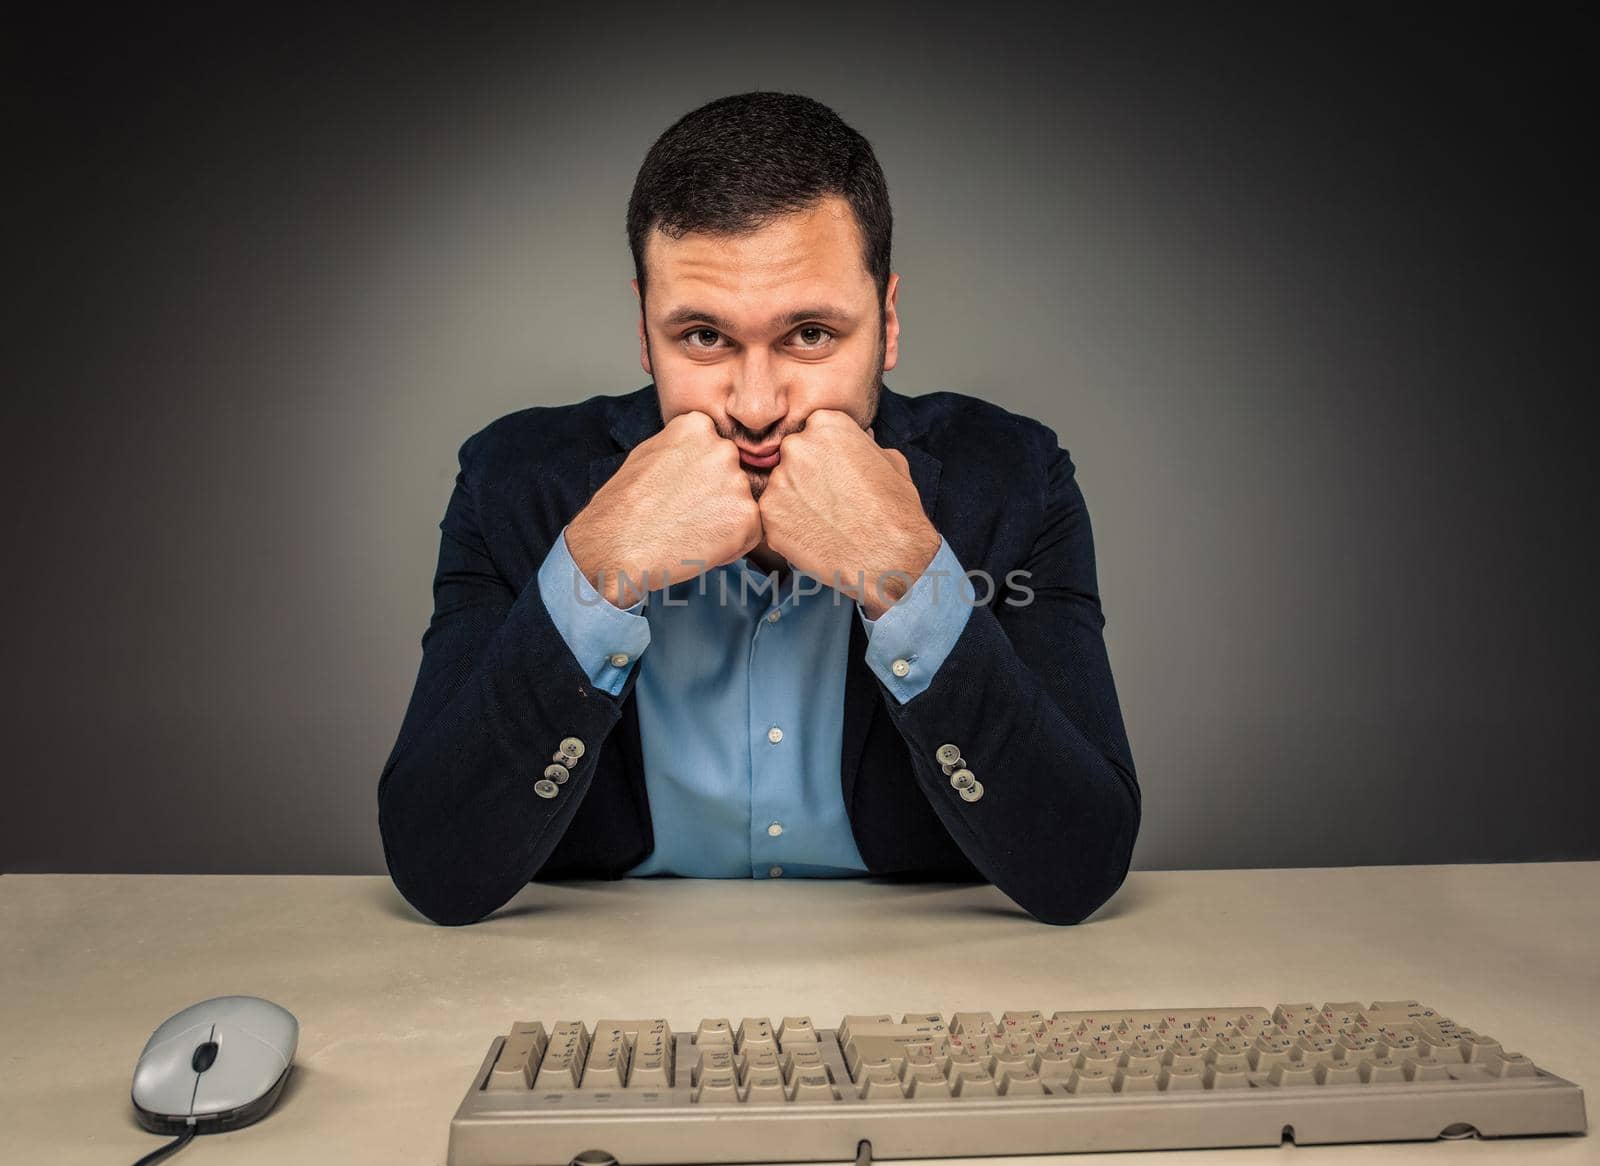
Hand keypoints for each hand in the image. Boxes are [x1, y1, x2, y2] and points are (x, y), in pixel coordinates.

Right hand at [566, 411, 760, 606]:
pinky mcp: (747, 516)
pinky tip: (702, 545)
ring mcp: (737, 482)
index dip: (700, 475)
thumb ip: (681, 446)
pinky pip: (752, 531)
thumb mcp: (648, 454)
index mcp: (697, 427)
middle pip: (732, 474)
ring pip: (742, 503)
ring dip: (725, 520)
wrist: (618, 545)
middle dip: (716, 495)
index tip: (681, 490)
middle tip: (686, 514)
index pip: (714, 447)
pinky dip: (734, 544)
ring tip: (690, 530)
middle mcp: (722, 448)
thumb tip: (699, 449)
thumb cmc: (623, 506)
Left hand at [756, 409, 940, 618]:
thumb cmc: (895, 509)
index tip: (836, 473)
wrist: (888, 555)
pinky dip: (787, 526)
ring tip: (823, 520)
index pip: (813, 431)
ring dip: (795, 500)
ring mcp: (779, 480)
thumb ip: (864, 444)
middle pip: (792, 456)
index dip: (825, 455)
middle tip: (828, 499)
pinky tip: (813, 535)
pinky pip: (773, 515)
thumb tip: (861, 439)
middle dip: (805, 475)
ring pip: (781, 486)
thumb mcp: (890, 460)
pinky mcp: (768, 514)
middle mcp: (797, 446)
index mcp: (826, 424)